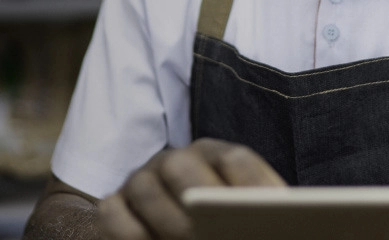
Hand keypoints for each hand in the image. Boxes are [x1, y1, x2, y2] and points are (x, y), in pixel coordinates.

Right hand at [98, 138, 286, 239]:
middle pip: (182, 166)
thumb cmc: (216, 225)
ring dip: (169, 222)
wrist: (170, 225)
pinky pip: (112, 215)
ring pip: (144, 190)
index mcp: (212, 156)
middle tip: (225, 229)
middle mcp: (173, 161)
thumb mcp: (236, 212)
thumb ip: (248, 210)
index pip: (235, 159)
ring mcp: (139, 180)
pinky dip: (131, 235)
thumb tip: (275, 212)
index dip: (253, 183)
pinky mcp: (113, 205)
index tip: (276, 205)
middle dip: (202, 199)